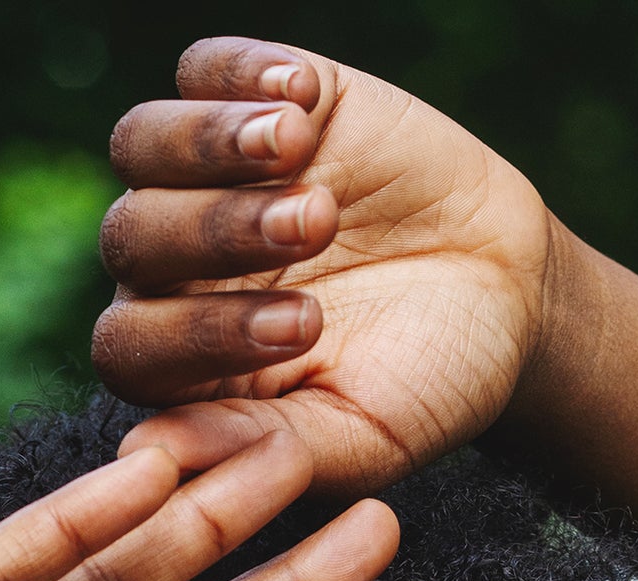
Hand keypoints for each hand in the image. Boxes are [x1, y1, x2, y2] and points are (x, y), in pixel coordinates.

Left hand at [93, 37, 552, 496]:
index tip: (304, 330)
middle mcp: (174, 272)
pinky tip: (305, 96)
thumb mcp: (356, 437)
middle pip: (132, 235)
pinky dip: (242, 71)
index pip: (131, 347)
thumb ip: (258, 447)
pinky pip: (205, 67)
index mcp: (182, 366)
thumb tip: (148, 455)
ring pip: (145, 143)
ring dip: (210, 141)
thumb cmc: (425, 385)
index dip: (198, 333)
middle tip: (314, 231)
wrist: (506, 299)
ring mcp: (209, 180)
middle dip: (218, 231)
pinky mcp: (256, 102)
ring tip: (294, 147)